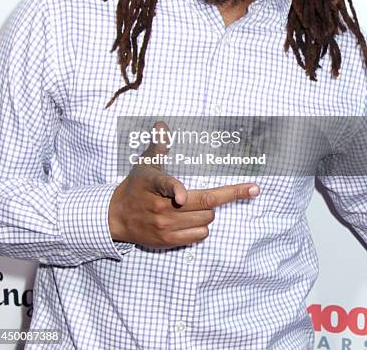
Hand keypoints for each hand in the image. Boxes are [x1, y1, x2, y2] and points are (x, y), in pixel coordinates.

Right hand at [108, 122, 259, 248]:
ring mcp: (164, 226)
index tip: (181, 196)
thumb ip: (158, 145)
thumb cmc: (136, 186)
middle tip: (250, 189)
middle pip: (205, 202)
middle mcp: (159, 206)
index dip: (175, 190)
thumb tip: (161, 125)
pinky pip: (200, 234)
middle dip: (227, 194)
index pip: (166, 185)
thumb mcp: (145, 164)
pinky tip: (194, 219)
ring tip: (200, 205)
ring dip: (210, 210)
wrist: (116, 217)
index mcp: (153, 183)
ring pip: (207, 218)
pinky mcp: (168, 241)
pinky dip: (203, 226)